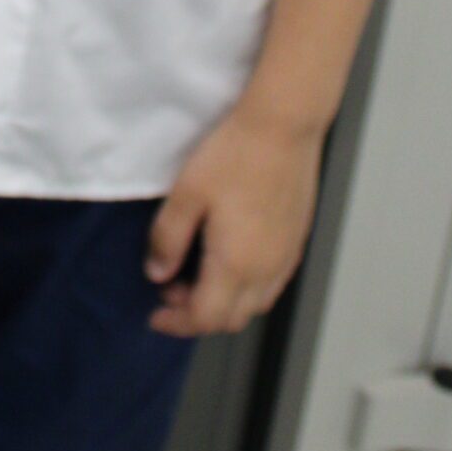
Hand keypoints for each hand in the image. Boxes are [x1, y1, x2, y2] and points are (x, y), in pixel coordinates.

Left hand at [144, 105, 322, 337]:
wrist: (283, 127)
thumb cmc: (235, 155)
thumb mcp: (187, 194)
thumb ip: (168, 239)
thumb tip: (158, 273)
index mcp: (236, 265)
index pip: (204, 318)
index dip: (176, 323)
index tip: (155, 315)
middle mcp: (266, 271)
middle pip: (231, 319)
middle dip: (197, 315)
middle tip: (171, 289)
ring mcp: (285, 258)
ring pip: (255, 304)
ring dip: (223, 302)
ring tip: (198, 274)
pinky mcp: (296, 242)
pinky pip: (272, 284)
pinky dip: (247, 288)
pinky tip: (230, 260)